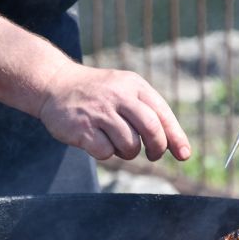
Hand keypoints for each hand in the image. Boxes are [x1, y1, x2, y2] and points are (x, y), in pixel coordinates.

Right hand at [39, 62, 190, 161]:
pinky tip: (97, 142)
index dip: (176, 137)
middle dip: (157, 148)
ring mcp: (100, 112)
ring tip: (117, 143)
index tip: (184, 155)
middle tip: (152, 155)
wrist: (54, 84)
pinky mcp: (82, 129)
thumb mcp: (124, 90)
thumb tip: (177, 146)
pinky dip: (106, 154)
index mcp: (134, 86)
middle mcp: (119, 96)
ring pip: (130, 145)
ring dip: (128, 152)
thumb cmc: (97, 93)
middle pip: (152, 129)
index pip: (163, 114)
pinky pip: (106, 153)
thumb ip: (148, 111)